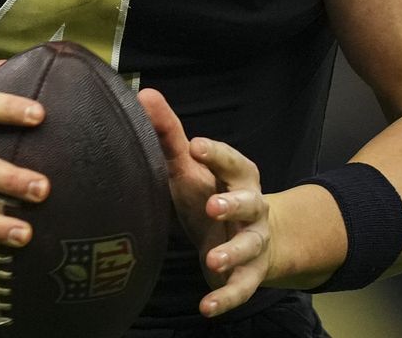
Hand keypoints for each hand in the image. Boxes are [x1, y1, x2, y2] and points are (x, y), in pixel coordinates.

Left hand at [139, 88, 273, 316]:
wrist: (257, 239)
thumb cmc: (214, 195)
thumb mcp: (192, 168)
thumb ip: (169, 135)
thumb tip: (144, 94)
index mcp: (239, 176)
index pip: (232, 161)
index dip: (217, 154)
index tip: (196, 145)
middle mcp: (253, 206)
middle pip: (250, 202)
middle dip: (233, 204)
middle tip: (212, 205)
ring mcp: (254, 241)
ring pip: (250, 246)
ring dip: (232, 252)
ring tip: (212, 259)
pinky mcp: (250, 273)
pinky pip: (242, 287)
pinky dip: (226, 297)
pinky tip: (208, 308)